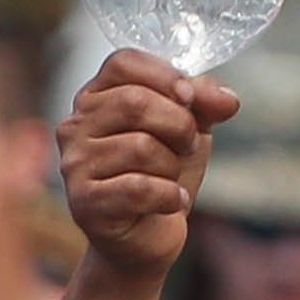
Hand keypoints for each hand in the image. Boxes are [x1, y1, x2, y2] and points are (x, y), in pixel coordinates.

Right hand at [62, 53, 234, 281]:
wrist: (148, 236)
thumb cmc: (161, 174)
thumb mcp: (190, 129)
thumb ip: (204, 103)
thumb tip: (225, 100)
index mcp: (96, 97)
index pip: (123, 62)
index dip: (166, 75)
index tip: (190, 99)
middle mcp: (75, 126)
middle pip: (135, 102)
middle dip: (180, 125)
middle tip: (187, 145)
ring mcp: (74, 165)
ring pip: (140, 147)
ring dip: (173, 167)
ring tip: (170, 179)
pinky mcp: (84, 203)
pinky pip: (139, 188)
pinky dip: (169, 196)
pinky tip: (172, 202)